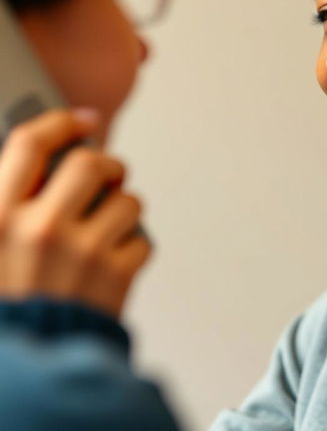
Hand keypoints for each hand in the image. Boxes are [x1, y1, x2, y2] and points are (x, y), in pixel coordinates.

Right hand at [0, 108, 150, 317]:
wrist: (26, 375)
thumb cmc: (7, 305)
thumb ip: (10, 205)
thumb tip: (44, 163)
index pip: (30, 142)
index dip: (61, 123)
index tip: (84, 121)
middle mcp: (39, 227)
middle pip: (92, 162)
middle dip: (108, 166)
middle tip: (109, 177)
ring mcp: (82, 251)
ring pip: (127, 200)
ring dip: (123, 211)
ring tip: (106, 232)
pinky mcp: (116, 275)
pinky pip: (143, 239)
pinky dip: (133, 248)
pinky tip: (112, 266)